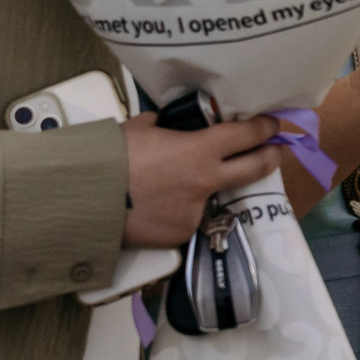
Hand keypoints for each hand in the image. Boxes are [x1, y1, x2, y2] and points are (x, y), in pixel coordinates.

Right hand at [122, 114, 282, 247]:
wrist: (85, 200)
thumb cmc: (108, 158)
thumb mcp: (138, 129)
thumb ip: (162, 127)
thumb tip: (166, 126)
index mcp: (199, 151)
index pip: (246, 135)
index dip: (264, 128)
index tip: (271, 125)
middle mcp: (206, 182)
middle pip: (255, 168)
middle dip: (270, 157)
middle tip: (275, 151)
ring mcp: (196, 211)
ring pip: (210, 197)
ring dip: (198, 191)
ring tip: (166, 187)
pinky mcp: (181, 234)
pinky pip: (184, 219)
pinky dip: (173, 212)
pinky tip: (151, 208)